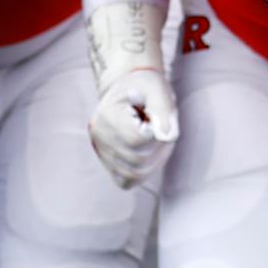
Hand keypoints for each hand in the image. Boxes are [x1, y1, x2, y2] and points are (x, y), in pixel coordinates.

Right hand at [91, 69, 177, 188]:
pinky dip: (143, 172)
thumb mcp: (157, 88)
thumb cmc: (145, 87)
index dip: (156, 132)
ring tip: (157, 140)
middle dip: (159, 147)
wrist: (129, 88)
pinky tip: (149, 152)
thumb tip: (168, 137)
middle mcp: (99, 135)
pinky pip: (126, 180)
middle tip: (162, 128)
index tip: (157, 118)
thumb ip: (162, 110)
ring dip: (155, 161)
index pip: (137, 139)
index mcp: (107, 114)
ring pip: (134, 174)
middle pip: (137, 159)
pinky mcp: (107, 162)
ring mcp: (101, 151)